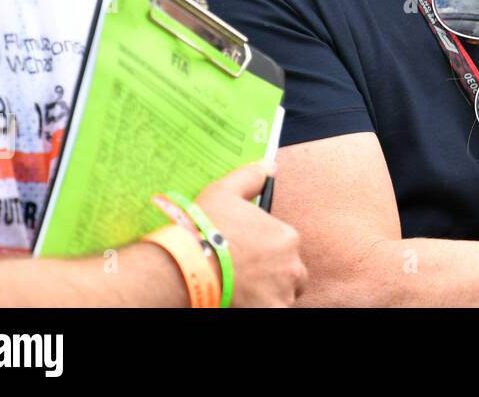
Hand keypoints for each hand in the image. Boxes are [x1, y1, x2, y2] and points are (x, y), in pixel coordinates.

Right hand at [195, 162, 307, 306]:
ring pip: (282, 295)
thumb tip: (269, 166)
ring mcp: (282, 293)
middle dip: (274, 275)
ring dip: (268, 294)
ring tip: (242, 290)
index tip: (246, 255)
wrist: (187, 268)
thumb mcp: (225, 191)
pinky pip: (274, 309)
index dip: (265, 251)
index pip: (286, 246)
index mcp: (286, 237)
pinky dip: (261, 306)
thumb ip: (251, 177)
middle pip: (290, 273)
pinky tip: (242, 301)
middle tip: (246, 275)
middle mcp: (291, 266)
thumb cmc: (205, 230)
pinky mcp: (272, 311)